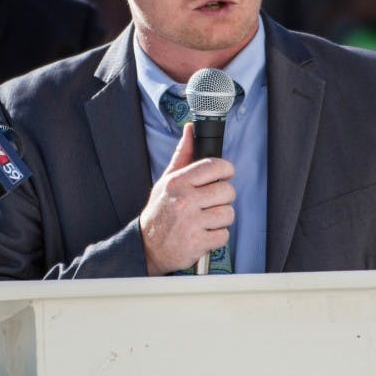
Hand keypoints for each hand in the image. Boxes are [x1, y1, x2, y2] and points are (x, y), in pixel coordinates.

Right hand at [139, 122, 235, 275]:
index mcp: (178, 182)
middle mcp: (184, 200)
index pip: (214, 166)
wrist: (146, 247)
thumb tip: (190, 129)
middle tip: (212, 201)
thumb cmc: (159, 212)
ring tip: (206, 219)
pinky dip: (217, 236)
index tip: (225, 174)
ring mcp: (191, 222)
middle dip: (224, 197)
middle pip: (227, 191)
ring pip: (228, 214)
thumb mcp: (167, 180)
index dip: (226, 169)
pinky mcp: (197, 243)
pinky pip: (224, 235)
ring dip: (221, 218)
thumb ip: (182, 155)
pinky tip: (204, 233)